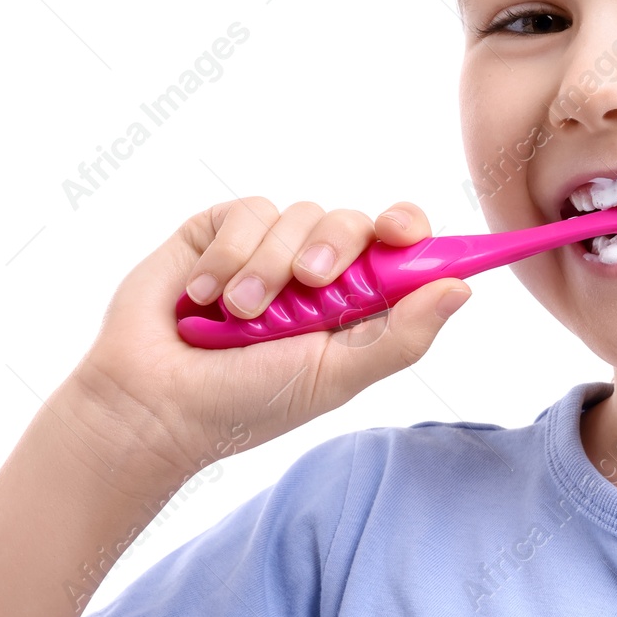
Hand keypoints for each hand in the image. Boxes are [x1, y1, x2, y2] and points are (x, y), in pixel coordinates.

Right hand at [66, 197, 470, 486]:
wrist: (156, 404)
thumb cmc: (247, 403)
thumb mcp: (335, 377)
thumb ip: (400, 336)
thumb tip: (461, 289)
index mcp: (352, 302)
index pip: (397, 247)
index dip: (407, 228)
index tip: (404, 233)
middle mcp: (314, 268)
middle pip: (351, 222)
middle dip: (333, 248)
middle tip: (309, 284)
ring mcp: (266, 247)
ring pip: (299, 214)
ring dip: (270, 266)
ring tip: (239, 314)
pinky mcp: (219, 231)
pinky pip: (248, 212)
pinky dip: (229, 255)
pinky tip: (204, 296)